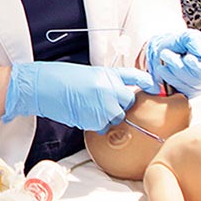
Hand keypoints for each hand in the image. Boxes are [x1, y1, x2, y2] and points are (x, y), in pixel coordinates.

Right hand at [3, 61, 160, 131]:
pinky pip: (103, 126)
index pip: (135, 76)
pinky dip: (96, 124)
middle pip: (128, 102)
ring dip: (108, 116)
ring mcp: (104, 105)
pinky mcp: (95, 120)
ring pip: (116, 117)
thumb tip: (116, 95)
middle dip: (121, 105)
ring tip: (89, 107)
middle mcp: (109, 88)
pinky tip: (84, 114)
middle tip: (106, 103)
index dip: (148, 81)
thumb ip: (106, 83)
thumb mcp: (89, 74)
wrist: (44, 86)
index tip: (156, 87)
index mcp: (108, 73)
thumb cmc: (62, 78)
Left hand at [144, 30, 200, 96]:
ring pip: (194, 81)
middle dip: (198, 66)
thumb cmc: (178, 44)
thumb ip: (193, 39)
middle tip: (188, 58)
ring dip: (178, 67)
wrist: (159, 51)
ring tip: (166, 54)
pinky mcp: (189, 93)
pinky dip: (171, 75)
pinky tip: (164, 67)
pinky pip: (181, 88)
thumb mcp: (185, 36)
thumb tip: (200, 52)